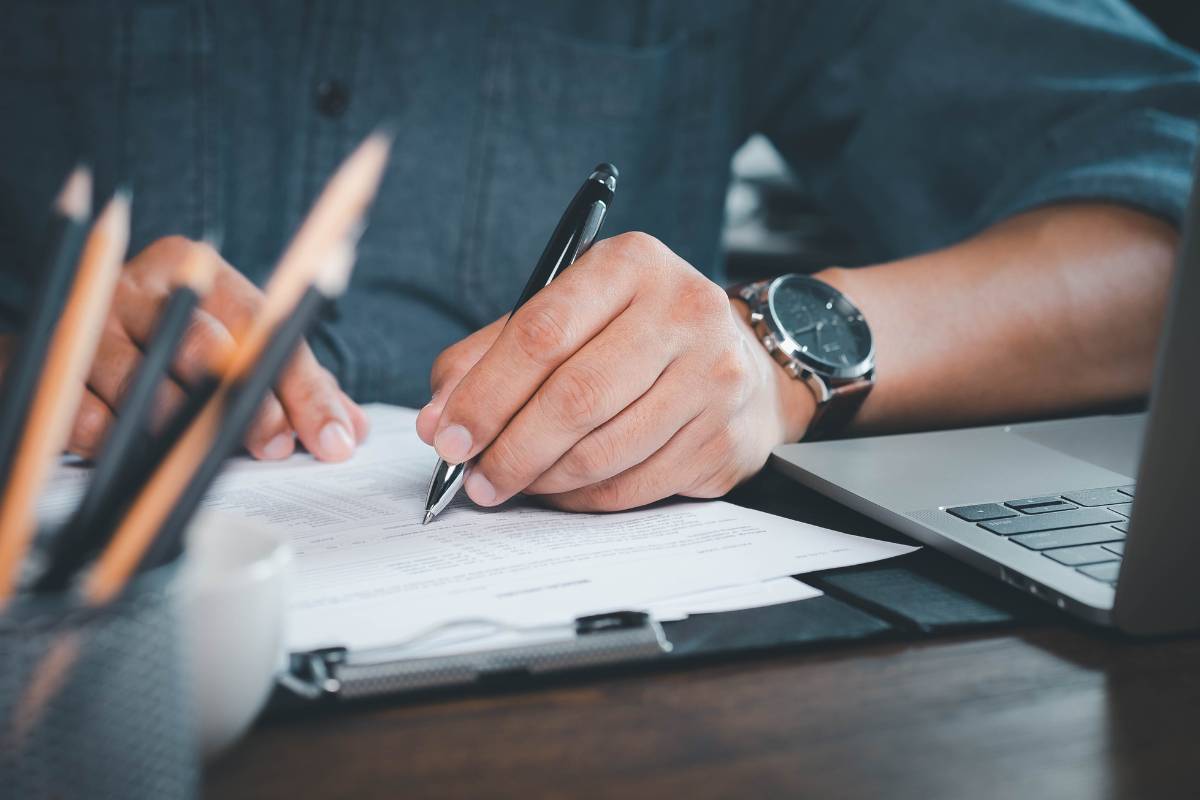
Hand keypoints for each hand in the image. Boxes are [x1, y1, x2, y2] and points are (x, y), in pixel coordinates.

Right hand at [0, 236, 367, 460]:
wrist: (73, 332)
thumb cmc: (176, 346)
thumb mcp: (239, 348)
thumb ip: (297, 385)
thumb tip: (351, 428)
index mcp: (198, 269)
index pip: (265, 326)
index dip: (302, 387)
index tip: (331, 438)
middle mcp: (143, 286)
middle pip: (202, 347)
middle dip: (246, 408)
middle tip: (273, 451)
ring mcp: (88, 320)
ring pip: (141, 382)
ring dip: (181, 431)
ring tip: (202, 461)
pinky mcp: (41, 358)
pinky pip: (83, 413)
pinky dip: (116, 443)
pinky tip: (140, 459)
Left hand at [415, 232, 815, 511]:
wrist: (744, 362)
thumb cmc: (635, 335)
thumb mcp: (568, 314)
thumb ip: (493, 355)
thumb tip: (438, 420)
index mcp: (631, 264)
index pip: (542, 333)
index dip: (486, 393)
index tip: (447, 436)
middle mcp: (683, 312)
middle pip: (575, 398)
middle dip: (511, 449)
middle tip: (476, 479)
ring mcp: (714, 378)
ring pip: (604, 452)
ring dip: (544, 480)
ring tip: (513, 484)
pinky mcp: (723, 438)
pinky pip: (634, 486)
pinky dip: (584, 499)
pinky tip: (561, 491)